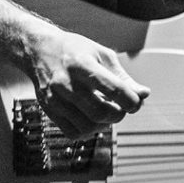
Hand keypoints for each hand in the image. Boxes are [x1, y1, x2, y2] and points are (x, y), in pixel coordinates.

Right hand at [24, 27, 149, 137]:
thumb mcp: (102, 55)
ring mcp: (55, 99)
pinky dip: (88, 130)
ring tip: (107, 112)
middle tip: (121, 107)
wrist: (39, 50)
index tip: (135, 101)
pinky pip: (73, 132)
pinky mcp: (49, 110)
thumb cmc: (75, 50)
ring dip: (105, 124)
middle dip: (119, 114)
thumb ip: (123, 77)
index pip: (114, 90)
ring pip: (88, 126)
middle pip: (102, 112)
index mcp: (82, 64)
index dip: (132, 101)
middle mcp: (66, 83)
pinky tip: (91, 118)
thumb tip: (144, 95)